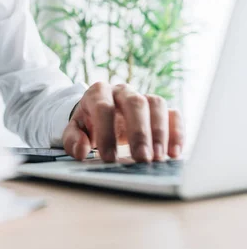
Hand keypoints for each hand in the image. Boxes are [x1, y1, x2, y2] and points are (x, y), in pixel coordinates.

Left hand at [63, 83, 184, 162]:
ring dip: (160, 132)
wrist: (99, 114)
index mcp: (97, 93)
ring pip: (156, 104)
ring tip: (158, 158)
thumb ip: (72, 141)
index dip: (106, 133)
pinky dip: (176, 132)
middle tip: (141, 158)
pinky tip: (174, 153)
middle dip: (139, 132)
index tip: (109, 158)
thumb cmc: (87, 124)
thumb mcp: (72, 132)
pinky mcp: (159, 109)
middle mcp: (122, 91)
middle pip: (135, 103)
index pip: (103, 107)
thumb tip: (81, 150)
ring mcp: (142, 96)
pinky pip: (173, 114)